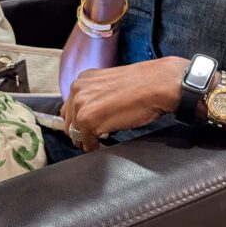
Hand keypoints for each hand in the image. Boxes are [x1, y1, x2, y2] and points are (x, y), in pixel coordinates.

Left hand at [61, 57, 187, 150]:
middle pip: (68, 122)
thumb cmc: (142, 84)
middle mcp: (77, 90)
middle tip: (94, 138)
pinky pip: (86, 143)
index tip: (88, 128)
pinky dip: (95, 147)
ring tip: (100, 141)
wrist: (157, 85)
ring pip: (74, 134)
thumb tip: (94, 110)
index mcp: (82, 79)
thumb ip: (96, 93)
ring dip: (87, 140)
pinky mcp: (88, 120)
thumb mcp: (111, 83)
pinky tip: (105, 143)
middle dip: (80, 132)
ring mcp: (80, 105)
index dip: (79, 120)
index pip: (69, 107)